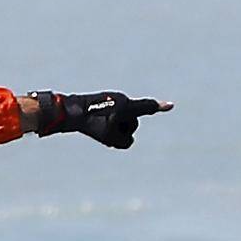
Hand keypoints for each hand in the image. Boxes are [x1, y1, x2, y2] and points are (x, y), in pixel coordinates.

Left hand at [29, 90, 169, 149]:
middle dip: (122, 129)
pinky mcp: (104, 102)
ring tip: (97, 127)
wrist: (68, 111)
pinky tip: (93, 123)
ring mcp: (113, 99)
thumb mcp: (110, 138)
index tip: (171, 105)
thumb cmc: (90, 124)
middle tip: (104, 130)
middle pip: (132, 122)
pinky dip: (105, 124)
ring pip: (121, 121)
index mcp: (126, 106)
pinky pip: (111, 118)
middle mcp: (122, 100)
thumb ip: (126, 141)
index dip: (159, 108)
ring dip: (113, 127)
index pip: (146, 107)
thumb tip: (126, 137)